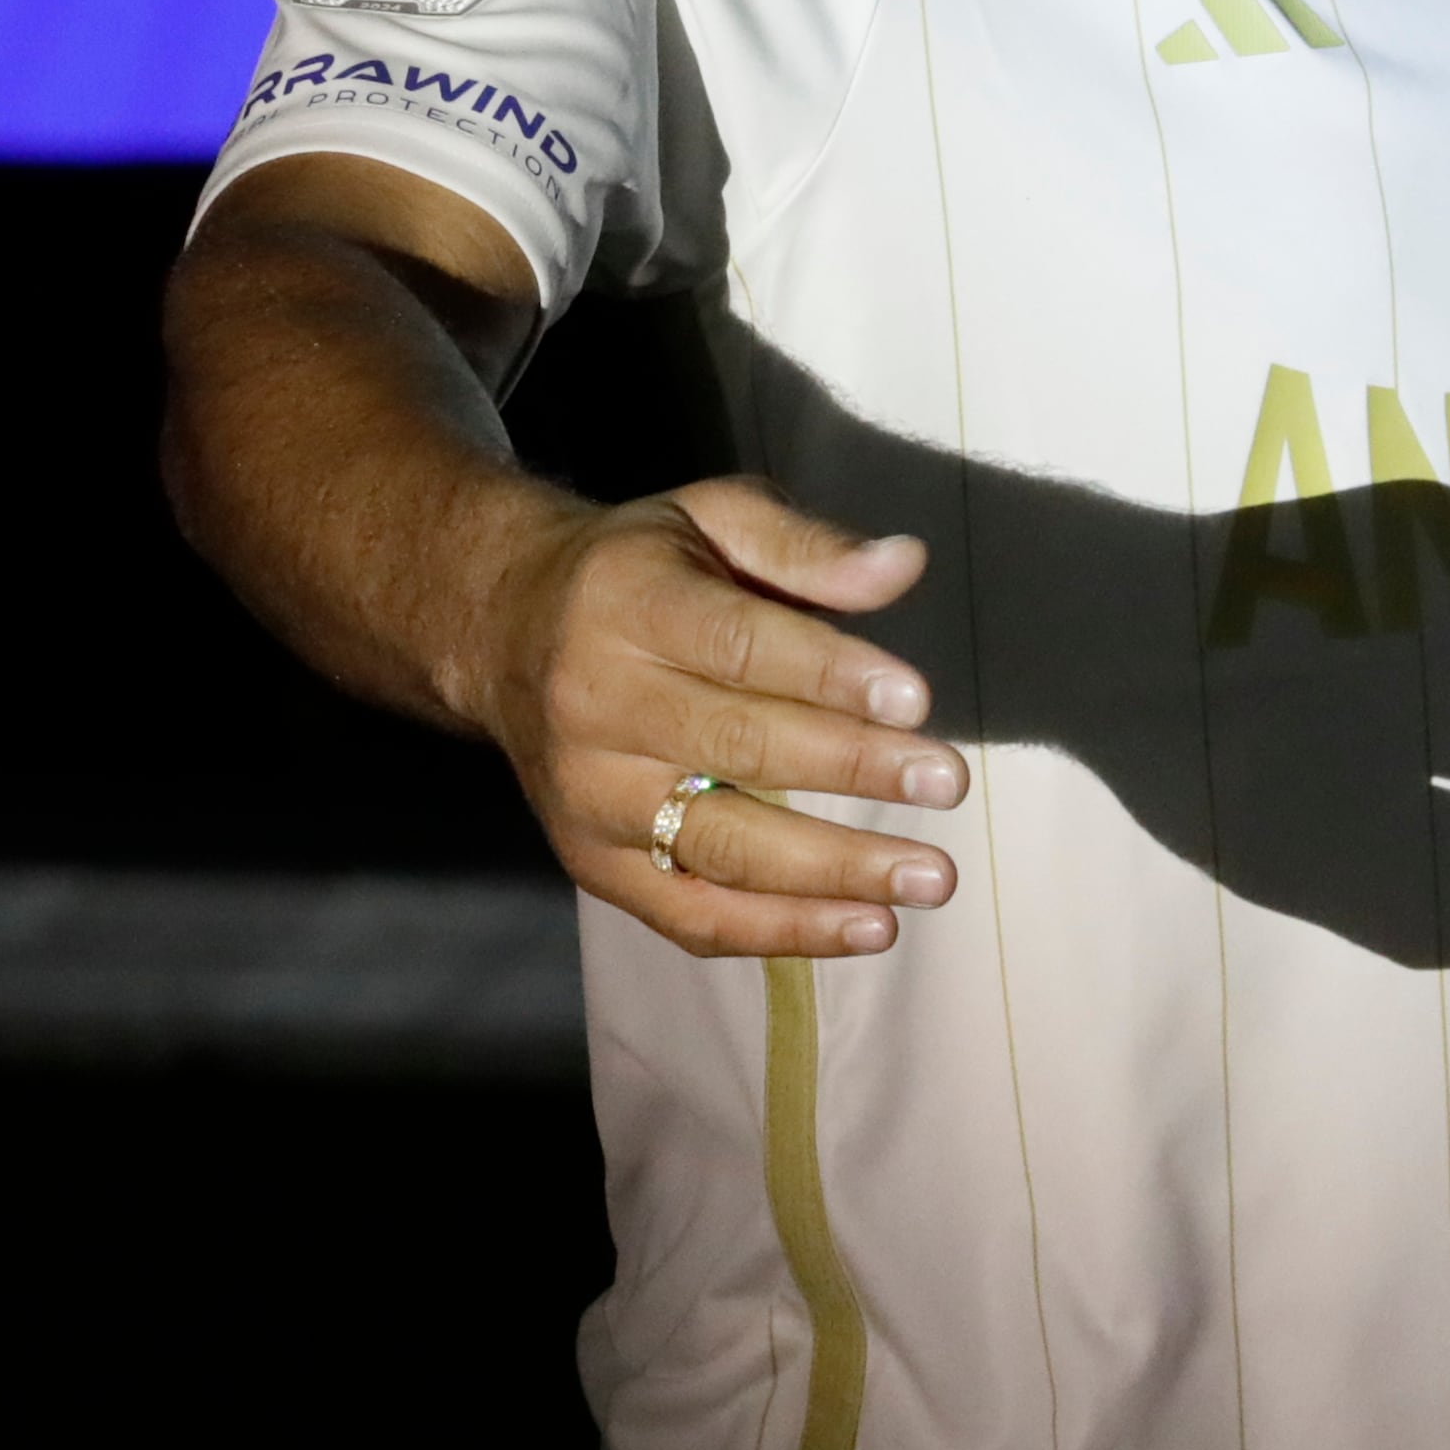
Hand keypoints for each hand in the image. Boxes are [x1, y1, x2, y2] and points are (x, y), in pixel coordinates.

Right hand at [471, 477, 969, 957]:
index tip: (916, 699)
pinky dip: (781, 932)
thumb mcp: (710, 517)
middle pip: (737, 748)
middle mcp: (596, 708)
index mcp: (627, 607)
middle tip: (948, 780)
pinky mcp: (593, 863)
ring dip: (832, 871)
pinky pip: (690, 915)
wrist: (502, 631)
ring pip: (720, 846)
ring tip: (927, 880)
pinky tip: (866, 927)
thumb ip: (805, 546)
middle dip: (853, 769)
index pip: (738, 645)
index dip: (830, 673)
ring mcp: (589, 798)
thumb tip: (903, 565)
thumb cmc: (638, 570)